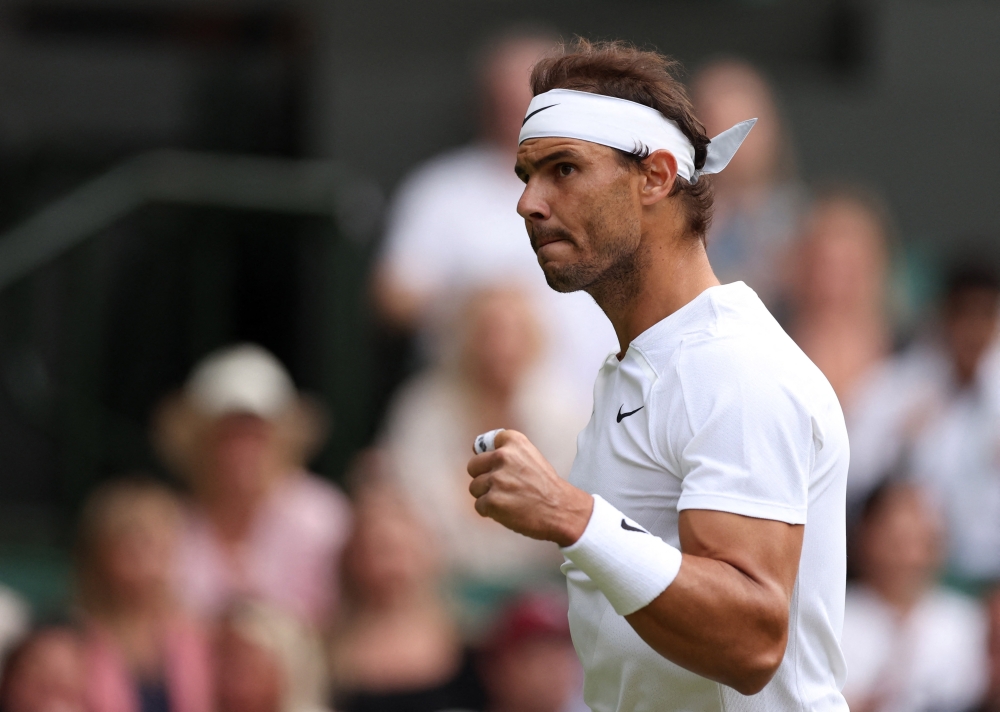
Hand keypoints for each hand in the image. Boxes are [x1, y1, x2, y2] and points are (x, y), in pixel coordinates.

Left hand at [467, 429, 593, 546]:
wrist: (561, 509)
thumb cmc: (546, 485)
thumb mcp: (530, 456)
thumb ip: (508, 452)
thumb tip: (477, 450)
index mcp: (514, 442)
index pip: (483, 444)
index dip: (489, 459)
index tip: (498, 467)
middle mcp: (503, 456)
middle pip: (473, 466)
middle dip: (483, 478)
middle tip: (501, 487)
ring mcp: (496, 479)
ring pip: (474, 488)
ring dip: (487, 496)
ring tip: (508, 499)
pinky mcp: (492, 501)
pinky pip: (479, 505)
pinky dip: (490, 511)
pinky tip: (507, 510)